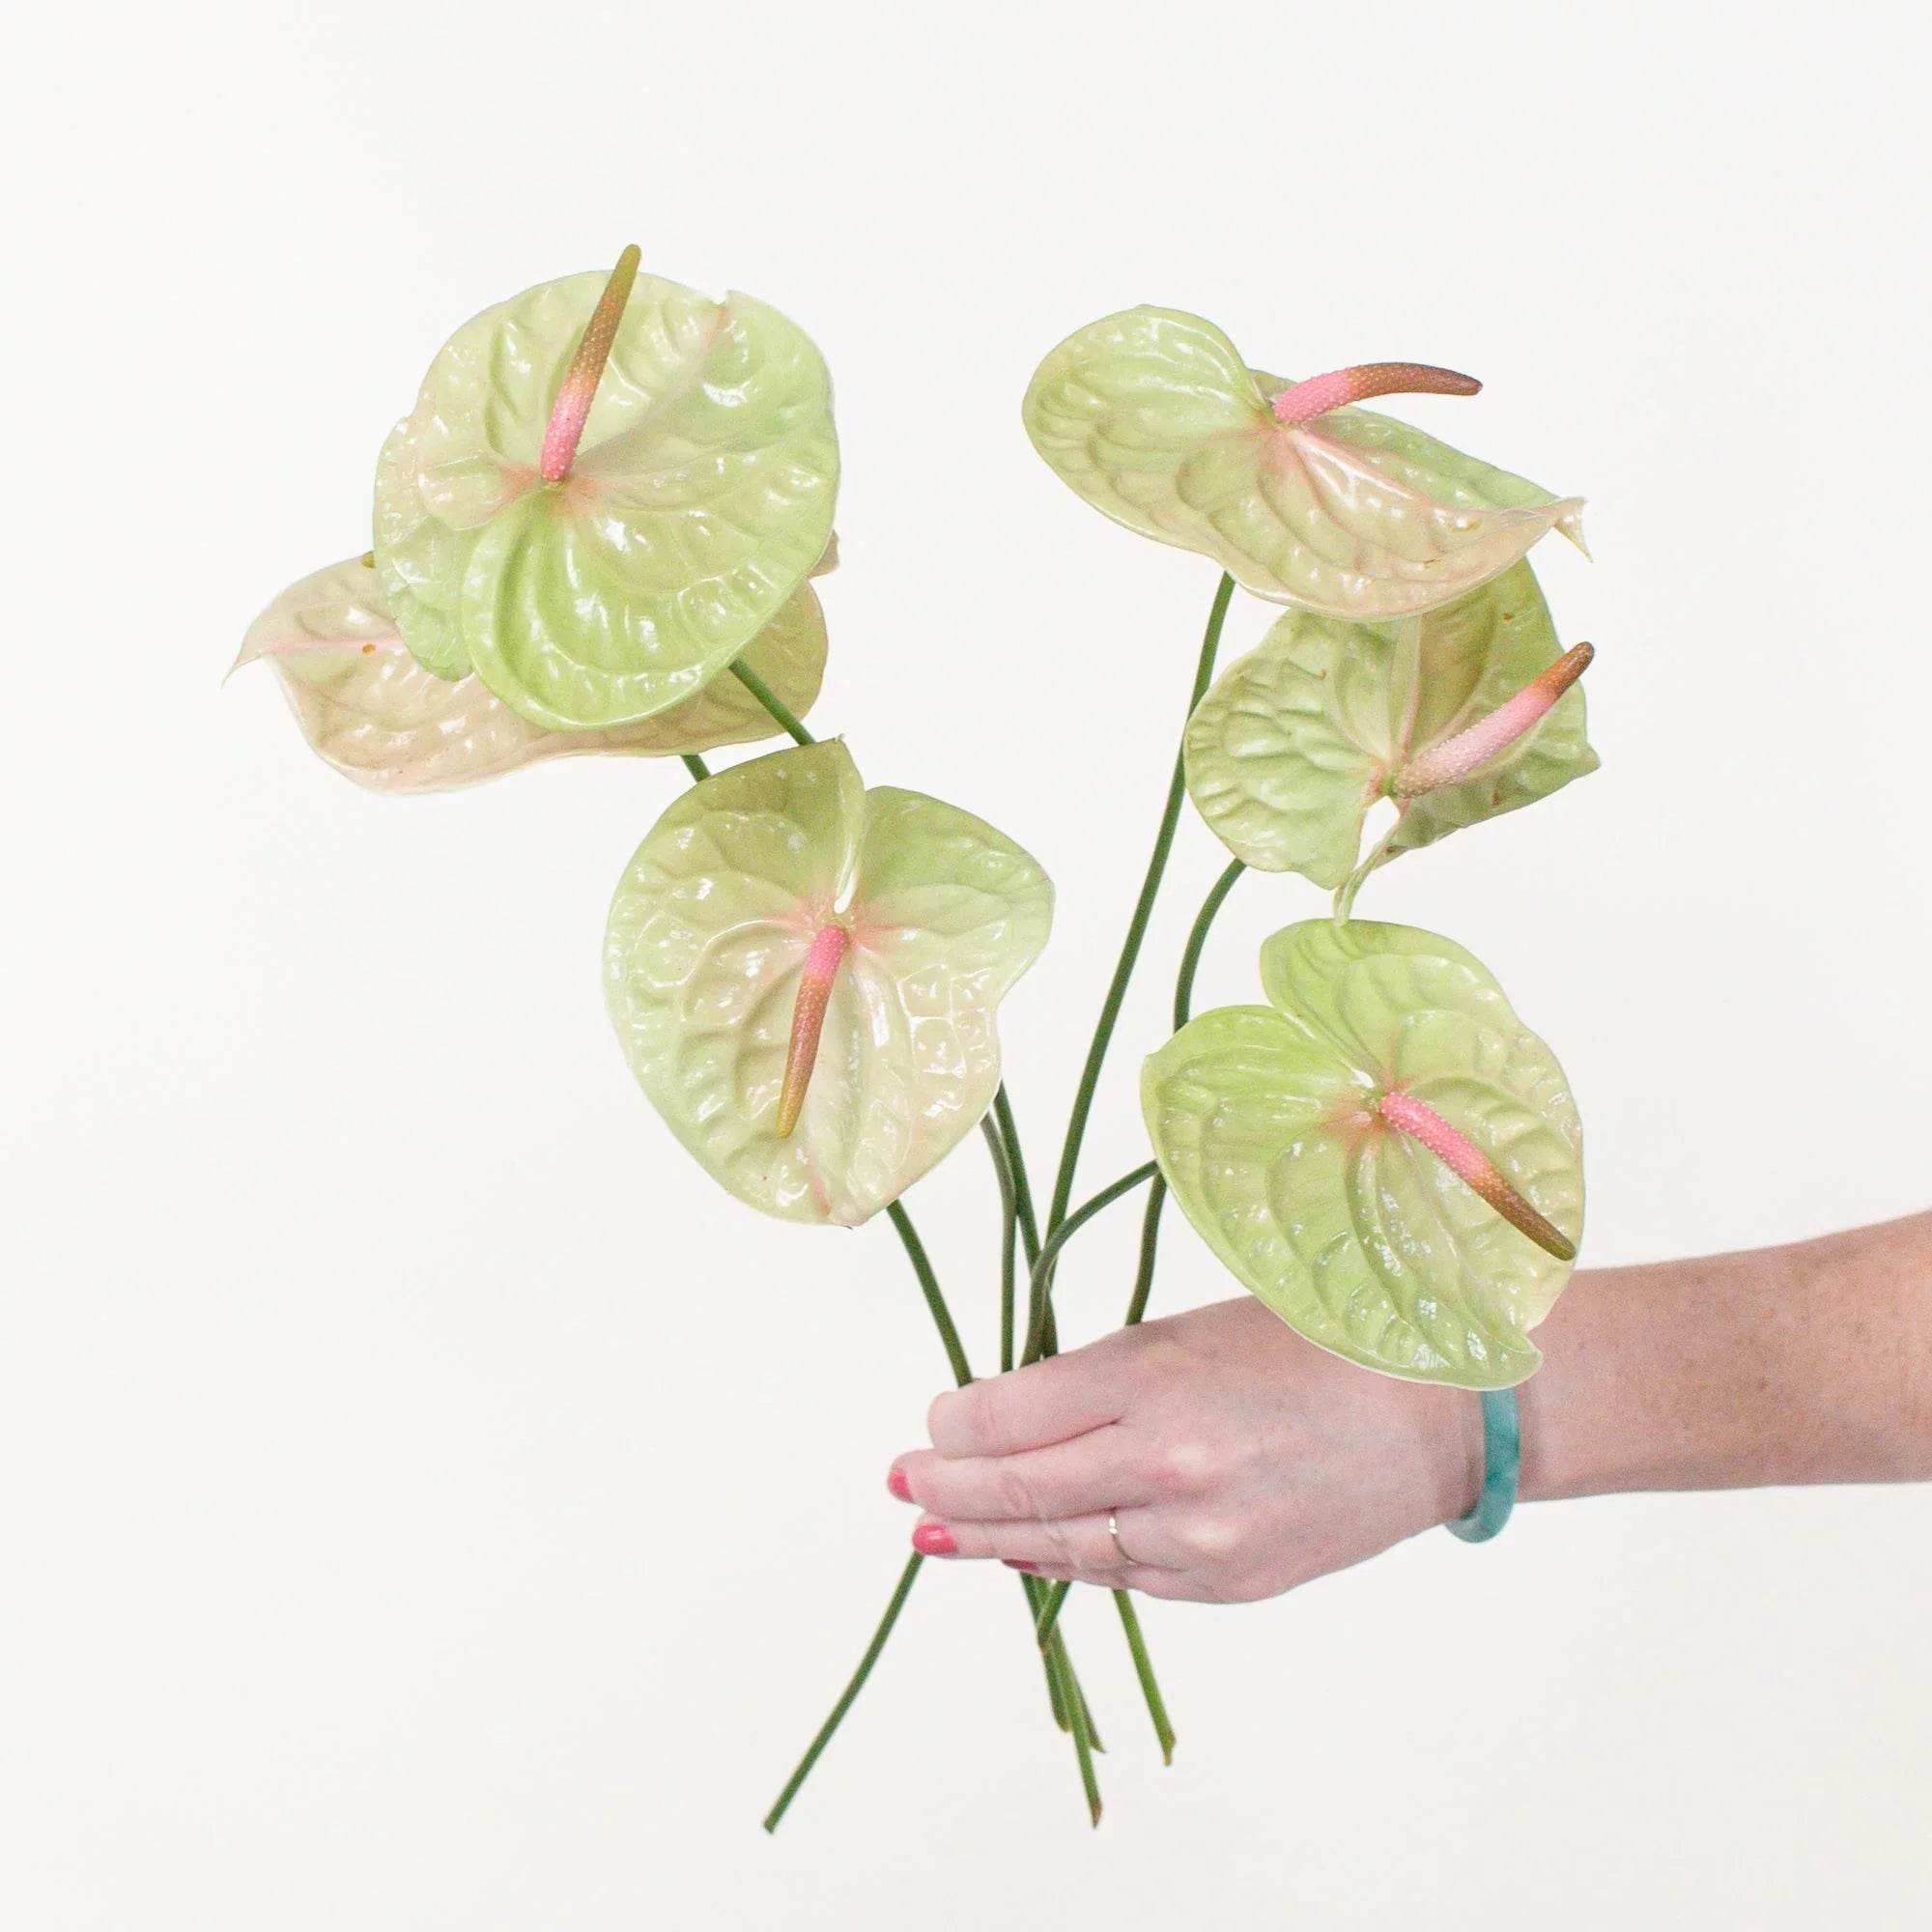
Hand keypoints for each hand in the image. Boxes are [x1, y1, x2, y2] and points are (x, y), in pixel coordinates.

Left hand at [887, 1296, 1485, 1602]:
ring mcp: (1199, 1539)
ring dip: (987, 1539)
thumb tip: (1002, 1413)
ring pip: (1059, 1548)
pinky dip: (1065, 1561)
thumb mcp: (1190, 1329)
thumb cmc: (1312, 1344)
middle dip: (945, 1489)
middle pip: (1017, 1492)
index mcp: (1154, 1379)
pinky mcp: (1228, 1586)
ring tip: (934, 1529)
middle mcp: (1168, 1467)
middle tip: (901, 1481)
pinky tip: (1024, 1551)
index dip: (954, 1425)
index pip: (1007, 1417)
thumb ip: (1097, 1376)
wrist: (1434, 1416)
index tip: (933, 1420)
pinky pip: (1121, 1577)